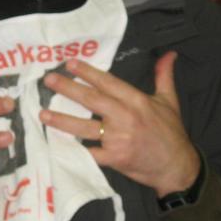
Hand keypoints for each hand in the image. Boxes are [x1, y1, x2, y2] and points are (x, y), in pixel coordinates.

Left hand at [39, 52, 198, 196]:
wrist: (177, 167)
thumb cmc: (171, 133)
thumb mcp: (170, 101)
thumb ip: (164, 75)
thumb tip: (169, 53)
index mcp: (137, 101)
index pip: (108, 82)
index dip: (88, 72)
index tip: (70, 64)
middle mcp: (126, 117)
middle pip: (92, 100)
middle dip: (68, 89)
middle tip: (48, 80)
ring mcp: (119, 139)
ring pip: (85, 127)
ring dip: (62, 120)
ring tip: (43, 113)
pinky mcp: (115, 159)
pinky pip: (89, 153)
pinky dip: (74, 150)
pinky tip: (56, 144)